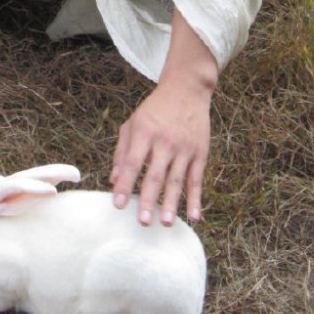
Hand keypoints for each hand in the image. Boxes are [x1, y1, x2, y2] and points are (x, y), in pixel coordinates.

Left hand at [110, 11, 217, 225]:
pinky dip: (196, 199)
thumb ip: (121, 151)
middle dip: (149, 199)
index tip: (118, 204)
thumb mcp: (133, 123)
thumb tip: (113, 181)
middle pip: (155, 174)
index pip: (132, 162)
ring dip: (172, 203)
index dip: (125, 183)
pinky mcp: (200, 152)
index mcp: (144, 132)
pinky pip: (197, 179)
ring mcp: (184, 147)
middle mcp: (165, 141)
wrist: (187, 90)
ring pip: (177, 179)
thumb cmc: (154, 110)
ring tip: (166, 223)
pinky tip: (194, 216)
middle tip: (143, 222)